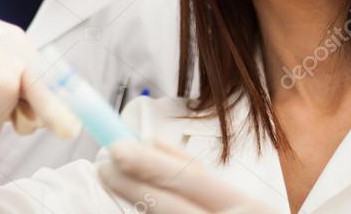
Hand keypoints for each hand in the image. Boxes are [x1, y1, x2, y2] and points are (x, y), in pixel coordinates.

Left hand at [99, 140, 278, 213]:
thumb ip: (198, 172)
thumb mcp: (243, 196)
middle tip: (102, 165)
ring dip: (137, 204)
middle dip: (129, 184)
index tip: (116, 148)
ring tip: (117, 181)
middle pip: (166, 206)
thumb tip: (153, 144)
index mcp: (247, 206)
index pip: (188, 180)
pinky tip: (140, 206)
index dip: (148, 164)